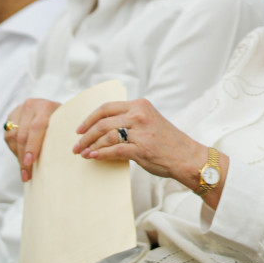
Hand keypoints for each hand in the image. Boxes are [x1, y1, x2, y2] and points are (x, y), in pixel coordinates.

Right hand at [5, 98, 60, 182]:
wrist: (50, 107)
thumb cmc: (61, 119)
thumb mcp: (63, 124)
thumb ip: (59, 135)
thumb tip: (60, 159)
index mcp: (45, 106)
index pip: (36, 127)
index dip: (32, 146)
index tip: (30, 161)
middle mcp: (30, 106)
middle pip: (22, 134)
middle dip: (23, 156)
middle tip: (27, 174)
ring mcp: (19, 110)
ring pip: (13, 136)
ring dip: (18, 156)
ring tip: (24, 171)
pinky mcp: (11, 117)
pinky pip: (8, 136)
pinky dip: (15, 150)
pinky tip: (21, 159)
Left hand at [74, 98, 209, 186]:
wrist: (187, 157)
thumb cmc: (168, 141)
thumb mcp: (150, 121)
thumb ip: (130, 119)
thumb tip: (103, 127)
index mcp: (140, 105)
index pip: (106, 107)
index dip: (89, 118)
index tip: (79, 129)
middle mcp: (139, 115)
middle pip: (102, 122)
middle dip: (85, 135)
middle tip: (76, 145)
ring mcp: (140, 132)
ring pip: (105, 136)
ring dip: (90, 145)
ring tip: (83, 153)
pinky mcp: (140, 149)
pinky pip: (113, 150)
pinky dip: (100, 154)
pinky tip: (93, 157)